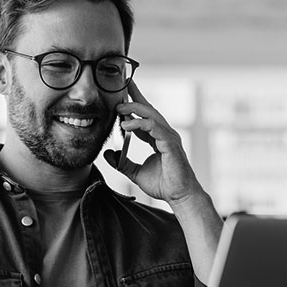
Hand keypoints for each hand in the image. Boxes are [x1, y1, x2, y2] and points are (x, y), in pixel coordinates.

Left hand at [103, 79, 203, 207]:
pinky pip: (154, 127)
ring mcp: (169, 137)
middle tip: (120, 90)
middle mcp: (164, 134)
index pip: (145, 116)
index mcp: (158, 138)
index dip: (134, 103)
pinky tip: (126, 125)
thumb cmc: (164, 184)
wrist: (179, 196)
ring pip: (151, 115)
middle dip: (135, 97)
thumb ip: (122, 163)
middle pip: (149, 109)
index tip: (122, 93)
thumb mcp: (135, 173)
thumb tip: (107, 154)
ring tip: (119, 108)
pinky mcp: (170, 144)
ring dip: (134, 109)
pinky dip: (140, 124)